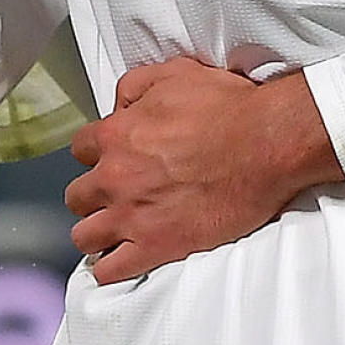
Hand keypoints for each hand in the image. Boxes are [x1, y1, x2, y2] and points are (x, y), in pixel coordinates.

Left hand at [67, 58, 342, 284]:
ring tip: (117, 230)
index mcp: (117, 135)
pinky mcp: (154, 247)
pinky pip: (109, 271)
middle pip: (77, 196)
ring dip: (97, 232)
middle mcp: (115, 177)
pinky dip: (110, 267)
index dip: (97, 152)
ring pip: (84, 237)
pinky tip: (123, 258)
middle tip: (118, 193)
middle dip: (94, 194)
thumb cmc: (229, 106)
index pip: (80, 149)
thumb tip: (117, 104)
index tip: (114, 157)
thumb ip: (135, 85)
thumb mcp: (177, 73)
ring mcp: (131, 216)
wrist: (266, 144)